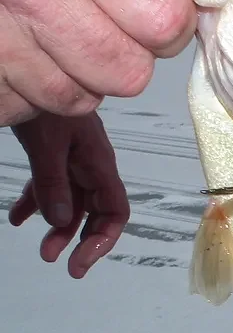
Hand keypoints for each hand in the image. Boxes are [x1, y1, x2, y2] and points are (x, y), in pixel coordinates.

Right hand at [0, 0, 195, 126]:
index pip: (165, 21)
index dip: (171, 25)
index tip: (156, 12)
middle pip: (127, 73)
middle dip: (127, 57)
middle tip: (104, 25)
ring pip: (78, 99)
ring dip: (79, 77)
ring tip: (58, 32)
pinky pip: (29, 108)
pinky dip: (33, 89)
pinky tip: (25, 48)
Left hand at [8, 112, 129, 278]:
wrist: (30, 69)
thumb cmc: (46, 106)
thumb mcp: (48, 145)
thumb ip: (54, 183)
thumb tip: (61, 222)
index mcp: (99, 165)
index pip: (114, 211)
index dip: (102, 240)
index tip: (80, 260)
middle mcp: (91, 167)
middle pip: (95, 212)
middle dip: (80, 240)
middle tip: (61, 263)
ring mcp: (74, 162)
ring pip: (72, 204)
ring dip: (58, 228)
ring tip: (41, 249)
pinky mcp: (55, 157)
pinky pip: (52, 188)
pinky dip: (36, 205)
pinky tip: (17, 219)